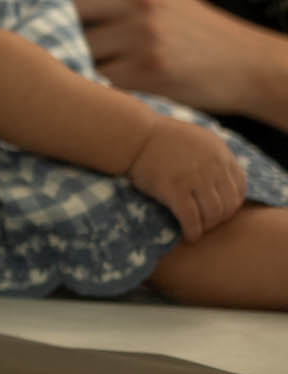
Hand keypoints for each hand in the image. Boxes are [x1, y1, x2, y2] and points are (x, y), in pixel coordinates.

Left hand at [60, 0, 281, 118]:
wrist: (250, 67)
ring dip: (66, 56)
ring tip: (68, 65)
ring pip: (75, 42)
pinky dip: (86, 82)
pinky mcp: (147, 72)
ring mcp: (144, 36)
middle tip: (45, 38)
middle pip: (70, 1)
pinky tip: (90, 85)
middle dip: (51, 21)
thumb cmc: (199, 35)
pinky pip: (94, 76)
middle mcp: (143, 2)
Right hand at [123, 116, 245, 243]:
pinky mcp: (174, 189)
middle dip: (220, 219)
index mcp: (220, 154)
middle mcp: (212, 166)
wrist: (133, 136)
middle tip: (208, 224)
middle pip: (229, 204)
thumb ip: (214, 156)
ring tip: (198, 231)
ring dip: (207, 227)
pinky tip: (188, 237)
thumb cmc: (160, 137)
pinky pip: (191, 218)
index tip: (220, 211)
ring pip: (212, 213)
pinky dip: (192, 231)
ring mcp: (194, 178)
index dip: (233, 204)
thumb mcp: (197, 139)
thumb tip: (222, 178)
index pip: (239, 187)